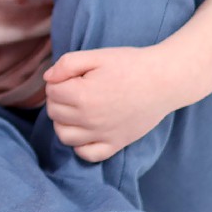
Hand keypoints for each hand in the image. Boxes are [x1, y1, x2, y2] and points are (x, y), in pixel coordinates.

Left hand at [43, 46, 181, 162]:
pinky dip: (80, 146)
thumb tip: (48, 79)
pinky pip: (87, 155)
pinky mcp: (116, 144)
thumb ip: (67, 64)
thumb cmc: (130, 65)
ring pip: (64, 136)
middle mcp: (89, 119)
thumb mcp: (97, 56)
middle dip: (58, 99)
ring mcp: (102, 135)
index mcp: (82, 95)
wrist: (164, 81)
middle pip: (54, 113)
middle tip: (75, 88)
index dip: (58, 81)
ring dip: (63, 122)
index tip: (72, 76)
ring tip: (76, 109)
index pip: (51, 92)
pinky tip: (86, 130)